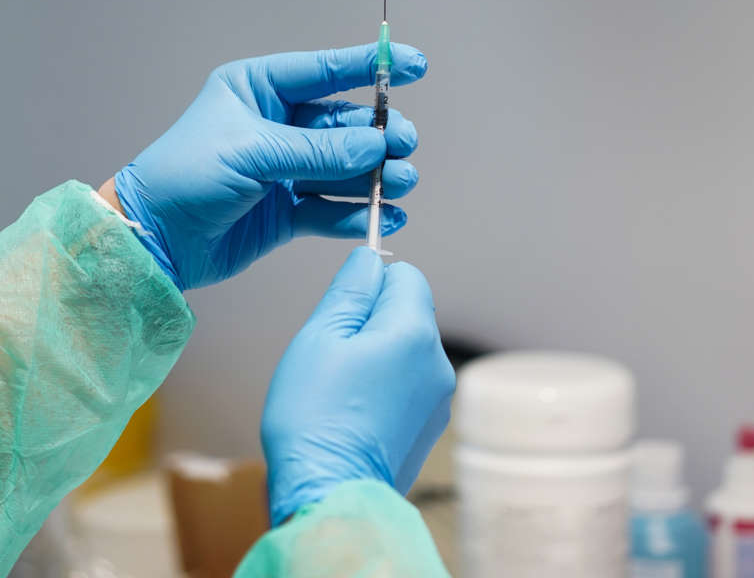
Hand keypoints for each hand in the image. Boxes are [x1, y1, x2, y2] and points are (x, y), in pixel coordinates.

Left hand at [111, 44, 426, 289]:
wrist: (152, 239)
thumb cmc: (185, 176)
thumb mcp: (251, 153)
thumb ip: (316, 152)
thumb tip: (375, 148)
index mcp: (257, 89)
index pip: (324, 71)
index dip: (371, 67)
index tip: (416, 66)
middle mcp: (274, 125)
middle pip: (343, 124)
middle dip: (377, 135)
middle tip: (402, 146)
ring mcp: (282, 170)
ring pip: (343, 168)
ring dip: (374, 176)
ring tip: (399, 183)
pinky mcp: (285, 213)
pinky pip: (332, 208)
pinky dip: (359, 213)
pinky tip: (385, 215)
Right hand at [261, 247, 454, 524]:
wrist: (328, 493)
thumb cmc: (315, 417)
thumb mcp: (320, 337)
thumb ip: (350, 290)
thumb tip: (369, 259)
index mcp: (414, 332)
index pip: (406, 274)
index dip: (369, 284)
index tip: (341, 310)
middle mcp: (438, 362)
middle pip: (408, 313)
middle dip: (371, 321)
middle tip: (333, 355)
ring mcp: (438, 400)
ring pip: (406, 350)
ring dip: (378, 356)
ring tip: (340, 389)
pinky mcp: (430, 428)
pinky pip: (407, 386)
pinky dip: (384, 388)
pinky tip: (354, 412)